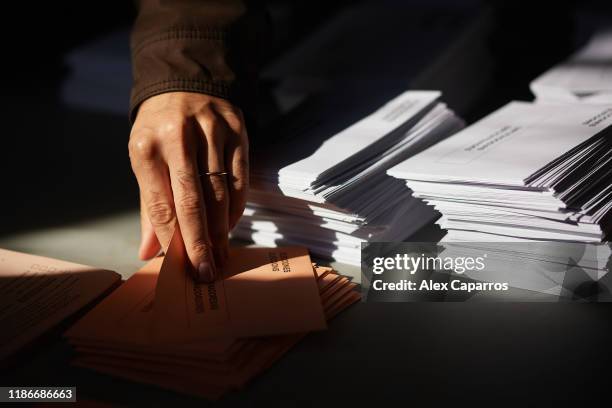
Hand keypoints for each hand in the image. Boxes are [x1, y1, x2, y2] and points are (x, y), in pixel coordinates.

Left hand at [129, 92, 248, 281]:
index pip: (160, 204)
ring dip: (221, 231)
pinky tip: (229, 226)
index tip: (182, 268)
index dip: (173, 240)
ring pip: (219, 193)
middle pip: (192, 202)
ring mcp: (211, 132)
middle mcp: (178, 138)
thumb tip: (149, 252)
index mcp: (146, 147)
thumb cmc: (160, 130)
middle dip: (200, 243)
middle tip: (206, 273)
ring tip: (220, 256)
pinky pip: (239, 178)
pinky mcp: (237, 131)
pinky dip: (235, 207)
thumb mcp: (144, 158)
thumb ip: (149, 206)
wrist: (185, 82)